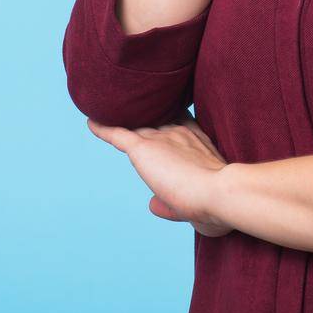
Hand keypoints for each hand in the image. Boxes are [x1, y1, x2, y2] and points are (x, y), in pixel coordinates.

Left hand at [87, 109, 233, 237]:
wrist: (221, 193)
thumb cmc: (219, 205)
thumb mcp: (195, 207)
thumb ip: (171, 205)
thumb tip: (151, 205)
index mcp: (196, 142)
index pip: (178, 123)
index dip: (170, 119)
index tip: (165, 115)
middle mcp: (178, 134)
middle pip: (155, 118)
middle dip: (146, 113)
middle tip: (135, 105)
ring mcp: (161, 138)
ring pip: (135, 123)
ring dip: (124, 117)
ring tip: (110, 106)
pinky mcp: (144, 147)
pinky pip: (116, 134)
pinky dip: (103, 128)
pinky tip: (91, 122)